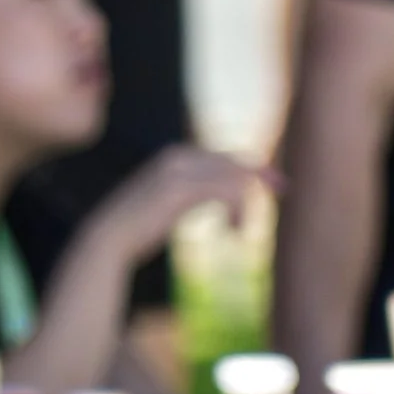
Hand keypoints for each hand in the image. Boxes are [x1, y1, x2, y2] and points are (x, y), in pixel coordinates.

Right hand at [86, 142, 271, 271]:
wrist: (109, 238)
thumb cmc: (140, 228)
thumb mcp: (171, 205)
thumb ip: (195, 193)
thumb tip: (223, 196)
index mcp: (176, 156)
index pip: (225, 154)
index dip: (252, 166)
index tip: (276, 182)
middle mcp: (178, 155)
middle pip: (233, 161)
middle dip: (260, 175)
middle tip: (283, 189)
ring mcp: (178, 170)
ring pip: (232, 177)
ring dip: (244, 205)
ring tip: (241, 232)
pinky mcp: (179, 190)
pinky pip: (224, 192)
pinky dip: (236, 211)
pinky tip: (233, 233)